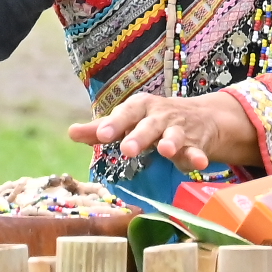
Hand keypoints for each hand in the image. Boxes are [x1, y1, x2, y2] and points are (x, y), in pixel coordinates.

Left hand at [68, 91, 260, 173]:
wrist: (200, 116)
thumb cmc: (152, 120)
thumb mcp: (129, 120)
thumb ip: (102, 128)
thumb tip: (71, 132)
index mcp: (140, 108)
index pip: (125, 113)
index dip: (114, 123)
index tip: (101, 135)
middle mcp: (159, 116)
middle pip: (149, 125)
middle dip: (139, 136)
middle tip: (127, 150)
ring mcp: (179, 130)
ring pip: (174, 136)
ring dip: (171, 142)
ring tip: (166, 150)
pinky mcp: (196, 145)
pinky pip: (196, 151)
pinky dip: (198, 157)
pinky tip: (200, 164)